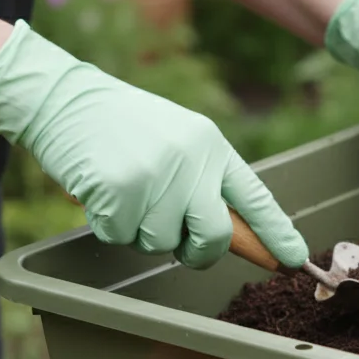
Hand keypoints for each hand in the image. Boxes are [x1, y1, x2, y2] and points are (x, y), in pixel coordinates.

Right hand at [0, 21, 308, 269]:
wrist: (63, 99)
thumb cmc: (122, 127)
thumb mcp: (177, 142)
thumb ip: (205, 182)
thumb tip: (232, 235)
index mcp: (211, 147)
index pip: (255, 198)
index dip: (276, 233)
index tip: (295, 260)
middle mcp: (191, 161)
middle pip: (214, 237)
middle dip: (198, 251)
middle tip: (177, 239)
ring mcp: (157, 176)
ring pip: (162, 243)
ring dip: (140, 230)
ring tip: (125, 190)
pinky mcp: (120, 191)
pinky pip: (123, 238)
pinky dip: (108, 225)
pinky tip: (101, 192)